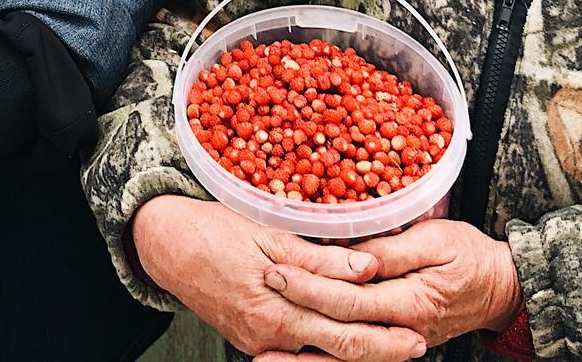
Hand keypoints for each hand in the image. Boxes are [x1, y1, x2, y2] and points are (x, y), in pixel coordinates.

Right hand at [131, 195, 426, 360]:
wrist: (165, 246)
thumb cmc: (213, 232)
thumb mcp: (269, 235)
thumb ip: (320, 258)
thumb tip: (367, 266)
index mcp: (277, 310)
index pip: (343, 328)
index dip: (382, 330)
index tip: (413, 327)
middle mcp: (270, 335)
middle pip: (337, 350)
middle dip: (381, 351)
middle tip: (415, 346)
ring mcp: (258, 342)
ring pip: (317, 356)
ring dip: (354, 353)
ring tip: (388, 346)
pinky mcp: (250, 340)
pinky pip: (294, 353)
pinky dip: (322, 351)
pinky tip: (339, 345)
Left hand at [256, 219, 522, 358]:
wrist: (500, 289)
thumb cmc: (470, 257)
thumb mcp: (437, 240)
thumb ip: (393, 251)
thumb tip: (352, 255)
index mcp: (410, 302)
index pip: (350, 300)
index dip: (311, 286)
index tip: (277, 270)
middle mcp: (401, 330)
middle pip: (339, 329)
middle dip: (296, 312)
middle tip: (259, 295)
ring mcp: (396, 341)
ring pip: (343, 355)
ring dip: (303, 355)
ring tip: (262, 353)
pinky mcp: (391, 342)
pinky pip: (354, 358)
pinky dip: (322, 361)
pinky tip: (294, 359)